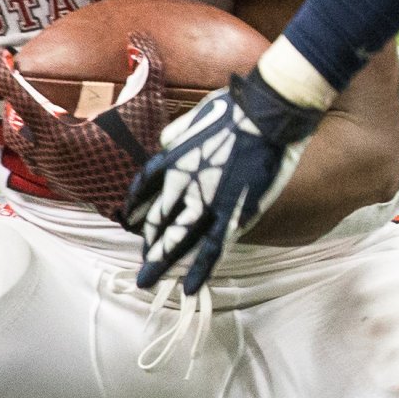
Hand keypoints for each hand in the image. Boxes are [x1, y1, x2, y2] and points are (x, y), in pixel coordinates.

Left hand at [0, 42, 163, 219]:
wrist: (149, 198)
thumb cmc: (143, 149)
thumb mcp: (148, 102)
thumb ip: (144, 64)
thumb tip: (137, 36)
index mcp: (55, 130)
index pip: (14, 94)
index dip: (2, 70)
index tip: (0, 56)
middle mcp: (47, 154)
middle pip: (11, 126)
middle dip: (10, 105)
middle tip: (18, 90)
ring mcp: (54, 174)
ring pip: (23, 150)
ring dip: (23, 130)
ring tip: (33, 117)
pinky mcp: (66, 188)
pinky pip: (42, 166)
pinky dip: (42, 150)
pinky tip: (58, 143)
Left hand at [124, 69, 327, 294]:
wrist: (265, 114)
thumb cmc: (235, 110)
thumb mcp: (194, 118)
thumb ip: (178, 135)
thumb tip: (168, 141)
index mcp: (172, 160)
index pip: (145, 192)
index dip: (139, 211)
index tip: (133, 223)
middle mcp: (182, 186)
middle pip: (158, 222)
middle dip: (149, 246)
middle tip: (142, 266)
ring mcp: (206, 202)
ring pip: (178, 240)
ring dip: (162, 262)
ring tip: (148, 282)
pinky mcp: (232, 213)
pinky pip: (212, 248)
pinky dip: (199, 269)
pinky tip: (188, 287)